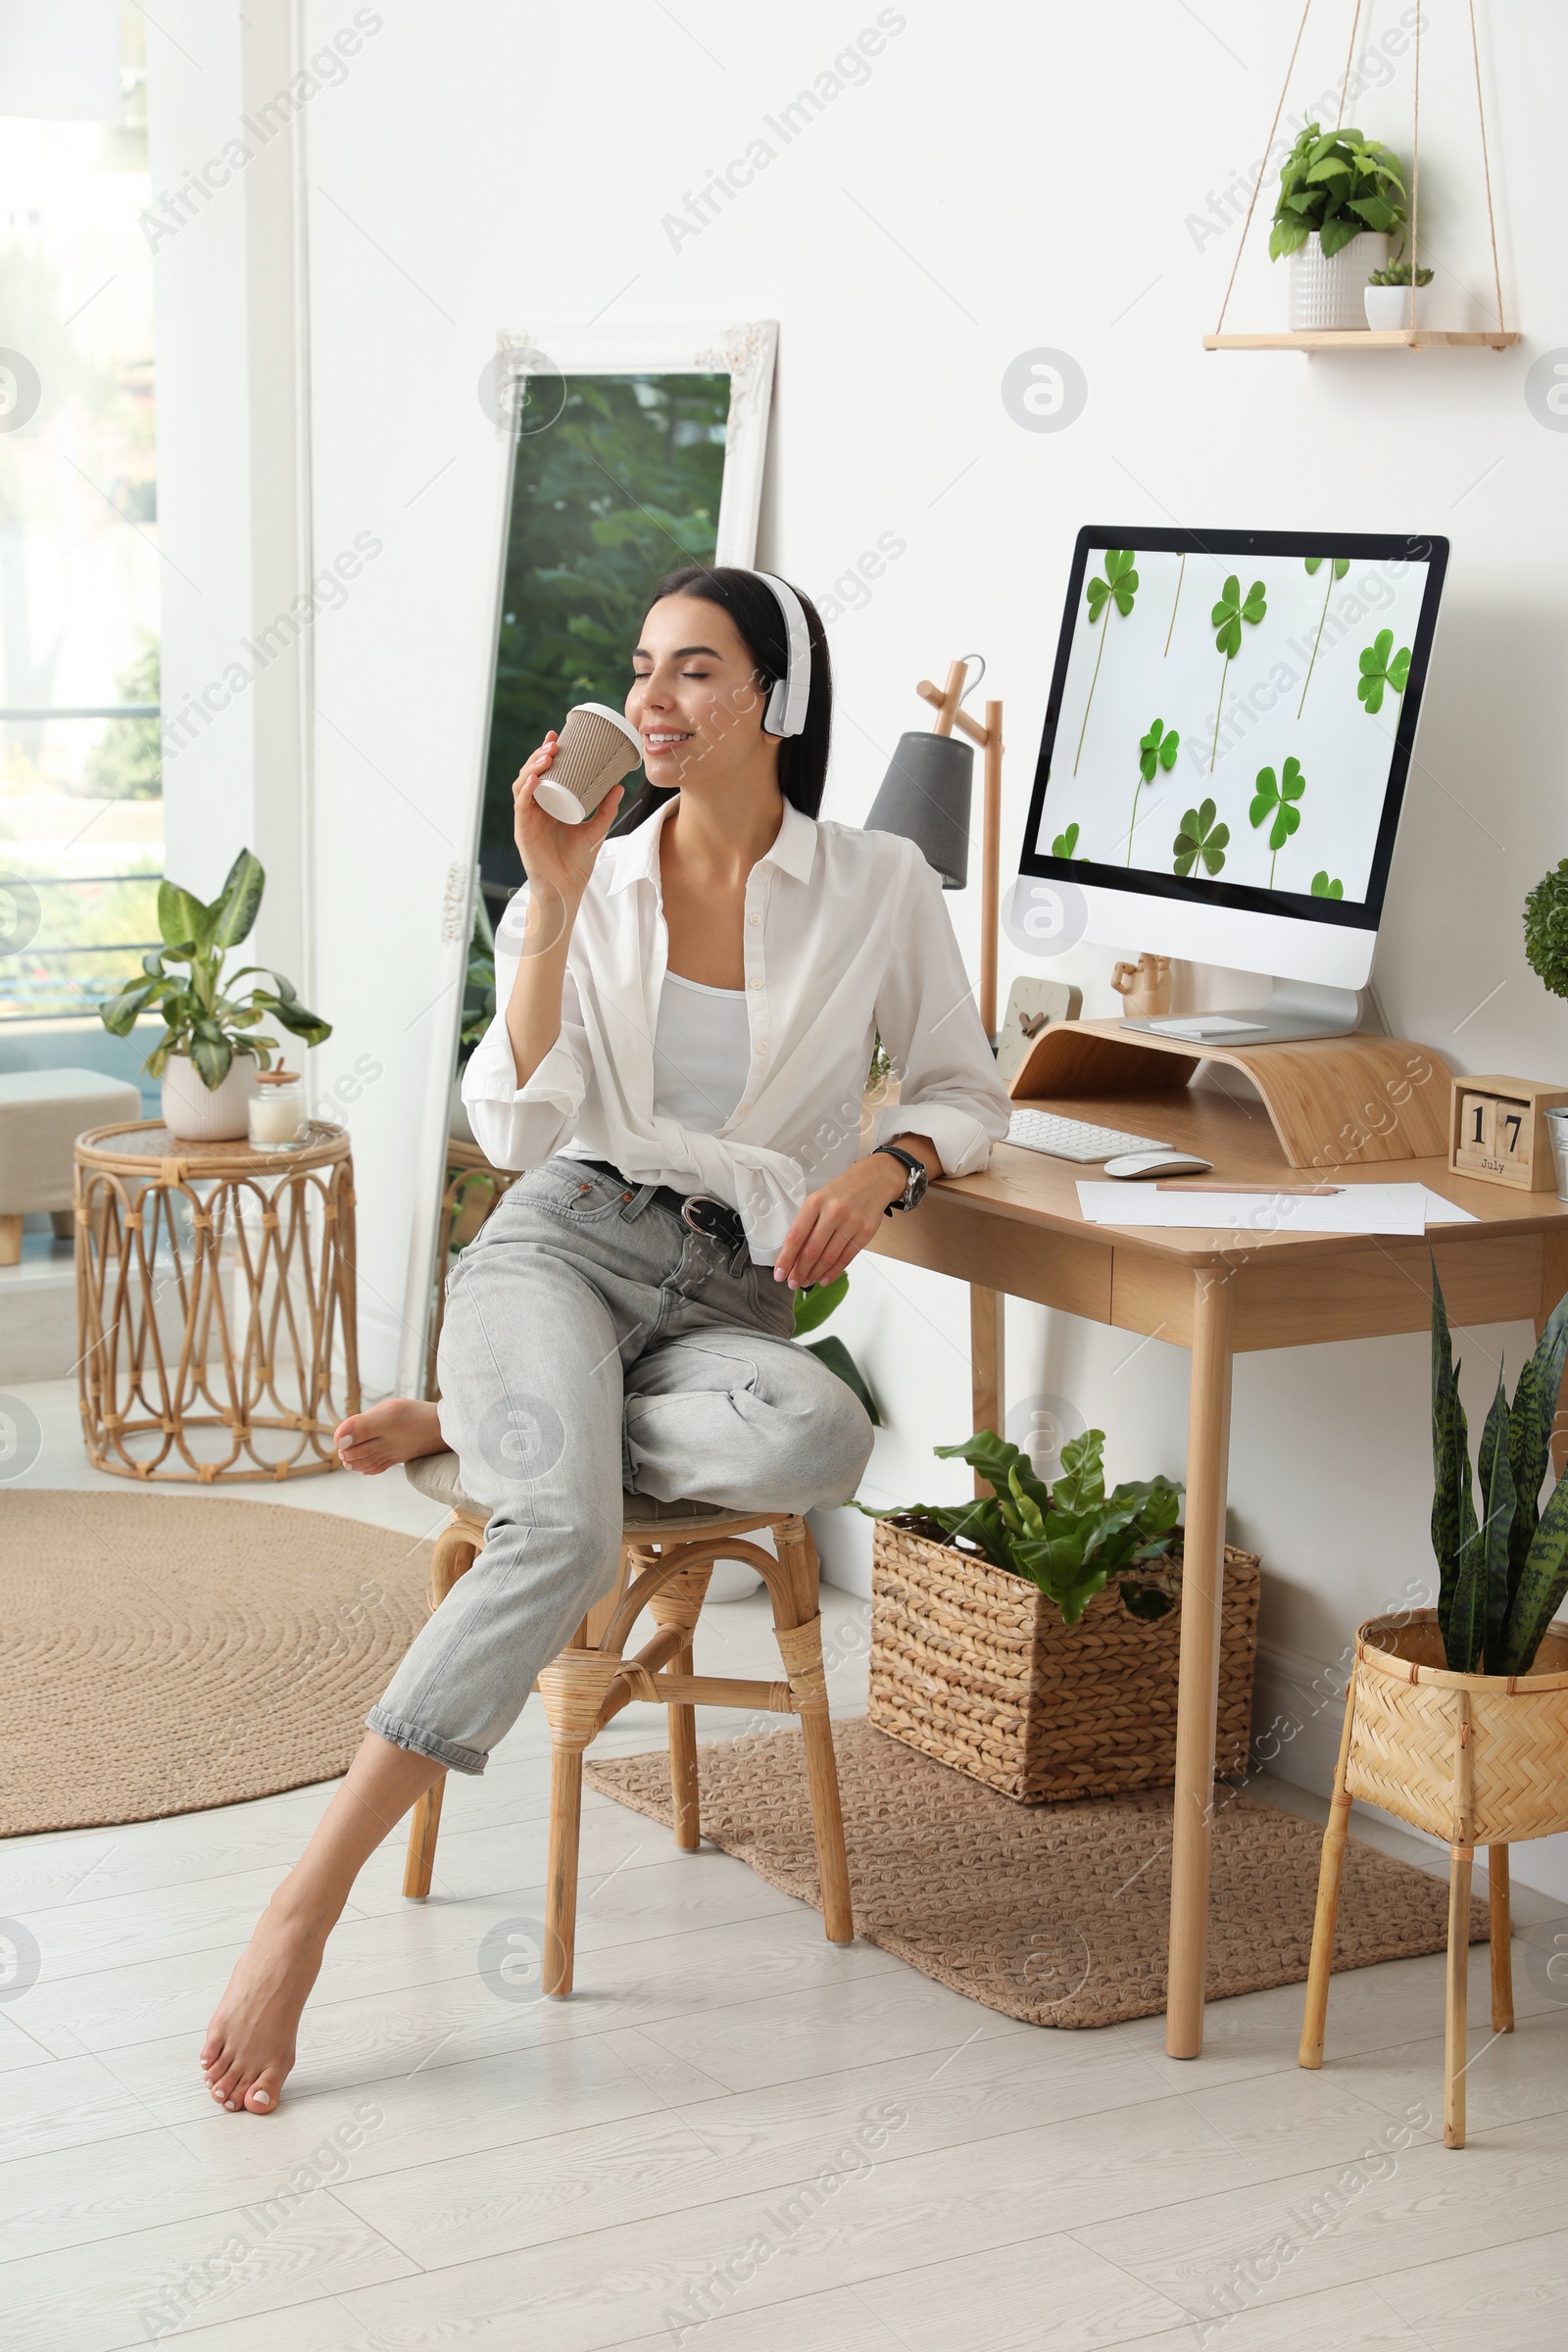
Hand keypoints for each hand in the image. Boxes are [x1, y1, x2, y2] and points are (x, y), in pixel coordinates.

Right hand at [511, 735, 624, 907]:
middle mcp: (534, 809)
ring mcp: (527, 819)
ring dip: (532, 768)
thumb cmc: (577, 862)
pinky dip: (527, 791)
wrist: (568, 888)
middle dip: (539, 755)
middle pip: (530, 774)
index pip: (543, 773)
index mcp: (548, 805)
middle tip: (554, 742)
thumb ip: (606, 809)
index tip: (557, 736)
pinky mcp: (523, 831)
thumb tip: (619, 785)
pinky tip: (534, 779)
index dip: (546, 753)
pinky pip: (522, 807)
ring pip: (523, 785)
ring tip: (547, 756)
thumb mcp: (596, 829)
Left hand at [773, 1154, 907, 1290]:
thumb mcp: (819, 1198)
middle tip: (793, 1282)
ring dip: (815, 1273)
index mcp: (815, 1202)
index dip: (786, 1258)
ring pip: (829, 1257)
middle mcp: (833, 1212)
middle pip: (812, 1250)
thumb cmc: (842, 1191)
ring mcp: (851, 1223)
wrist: (874, 1180)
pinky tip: (824, 1278)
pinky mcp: (865, 1233)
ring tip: (806, 1281)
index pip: (796, 1236)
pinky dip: (833, 1271)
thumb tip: (793, 1253)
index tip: (779, 1273)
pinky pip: (846, 1258)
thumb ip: (807, 1222)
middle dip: (799, 1271)